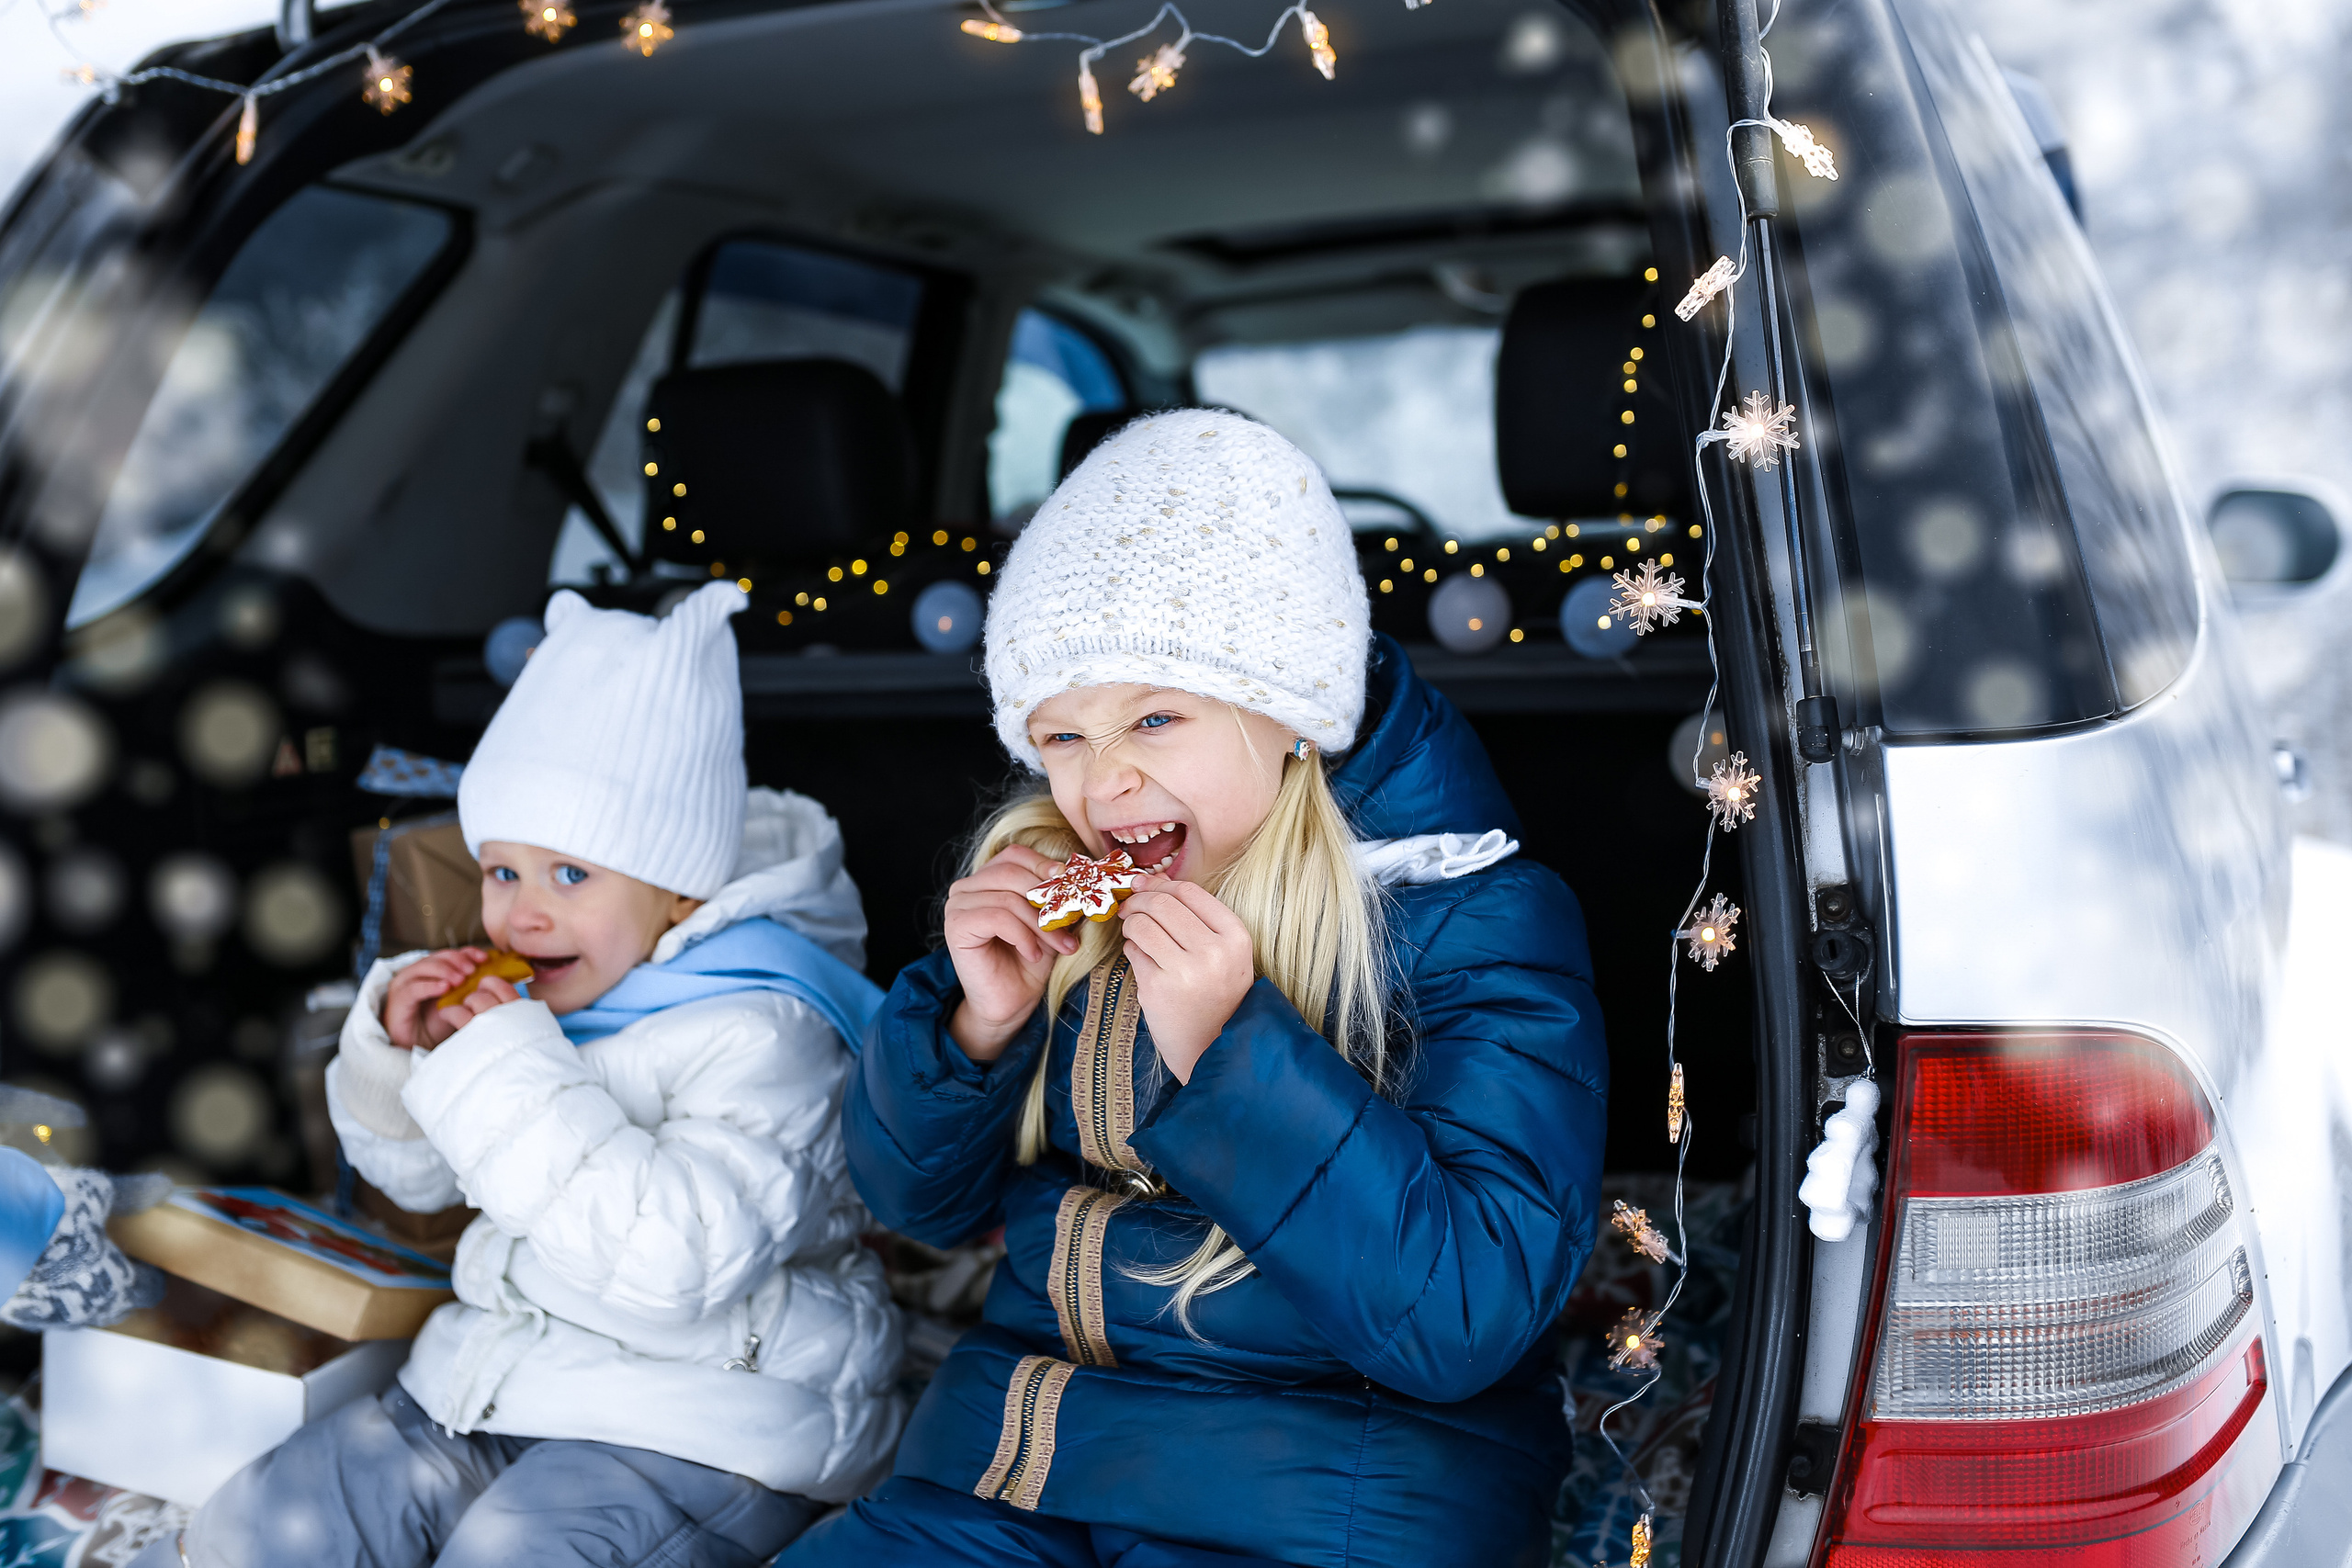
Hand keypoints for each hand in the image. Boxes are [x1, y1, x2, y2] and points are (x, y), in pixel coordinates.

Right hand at [382, 948, 523, 1050]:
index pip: (452, 953)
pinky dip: (430, 985)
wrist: (416, 1044)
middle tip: (473, 970)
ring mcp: (406, 982)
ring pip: (425, 967)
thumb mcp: (458, 1002)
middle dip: (458, 961)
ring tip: (461, 980)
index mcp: (433, 969)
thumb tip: (497, 977)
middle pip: (439, 956)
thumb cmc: (437, 1022)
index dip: (468, 953)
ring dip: (445, 971)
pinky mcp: (398, 998)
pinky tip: (444, 988)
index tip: (485, 959)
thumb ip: (471, 988)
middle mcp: (418, 971)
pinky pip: (414, 988)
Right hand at [943, 845, 1080, 1061]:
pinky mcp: (956, 926)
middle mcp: (966, 887)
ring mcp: (957, 905)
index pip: (1015, 855)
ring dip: (1042, 925)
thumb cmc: (1030, 960)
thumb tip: (1084, 872)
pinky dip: (1023, 936)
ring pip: (1009, 898)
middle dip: (1049, 900)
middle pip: (1012, 873)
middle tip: (1072, 926)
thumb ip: (1058, 894)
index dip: (1045, 866)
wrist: (1010, 1002)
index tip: (1073, 885)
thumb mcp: (1050, 920)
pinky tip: (1033, 955)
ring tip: (1060, 946)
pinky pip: (998, 917)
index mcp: (985, 878)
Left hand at [1118, 875, 1254, 1082]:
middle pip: (1162, 904)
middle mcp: (1213, 952)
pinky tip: (1141, 958)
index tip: (1145, 886)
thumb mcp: (1224, 952)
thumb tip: (1153, 879)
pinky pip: (1133, 952)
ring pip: (1142, 925)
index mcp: (1235, 937)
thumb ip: (1195, 916)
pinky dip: (1131, 949)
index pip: (1189, 892)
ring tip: (1134, 932)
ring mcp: (1184, 971)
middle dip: (1138, 900)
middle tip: (1129, 907)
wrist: (1211, 1046)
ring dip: (1131, 924)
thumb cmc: (1216, 993)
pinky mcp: (1158, 988)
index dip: (1160, 884)